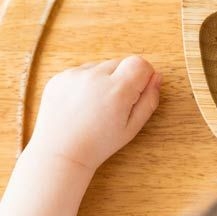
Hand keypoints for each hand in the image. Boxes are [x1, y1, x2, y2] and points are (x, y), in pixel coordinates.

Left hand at [28, 56, 161, 171]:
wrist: (60, 152)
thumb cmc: (98, 144)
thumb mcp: (132, 127)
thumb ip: (149, 100)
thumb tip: (156, 77)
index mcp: (117, 90)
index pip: (140, 63)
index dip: (144, 75)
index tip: (138, 89)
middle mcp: (95, 78)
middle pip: (121, 63)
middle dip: (124, 78)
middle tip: (115, 103)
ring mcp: (74, 76)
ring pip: (101, 66)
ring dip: (104, 79)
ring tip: (96, 105)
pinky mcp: (59, 78)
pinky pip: (82, 71)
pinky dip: (86, 83)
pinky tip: (81, 104)